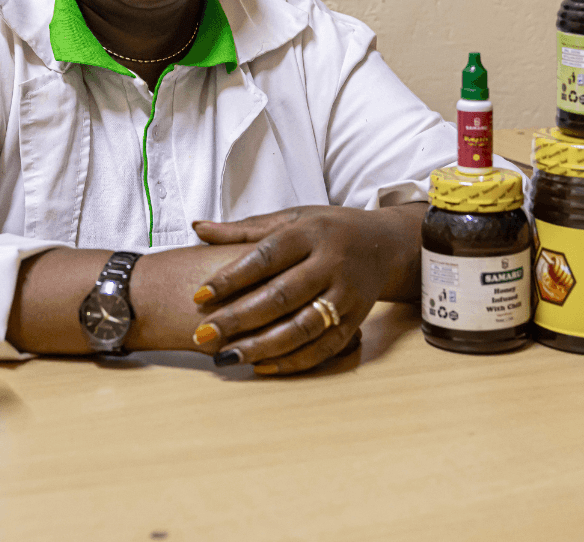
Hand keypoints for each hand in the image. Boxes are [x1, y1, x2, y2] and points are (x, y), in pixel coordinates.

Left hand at [188, 204, 419, 374]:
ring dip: (263, 346)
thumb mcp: (291, 218)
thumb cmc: (327, 229)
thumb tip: (198, 227)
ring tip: (227, 357)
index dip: (231, 277)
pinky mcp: (357, 320)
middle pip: (282, 295)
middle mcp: (332, 263)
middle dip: (239, 318)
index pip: (265, 256)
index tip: (199, 295)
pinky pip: (324, 347)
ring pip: (303, 327)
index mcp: (311, 233)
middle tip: (203, 333)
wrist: (385, 244)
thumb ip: (244, 229)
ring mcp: (347, 295)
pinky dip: (293, 361)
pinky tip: (262, 366)